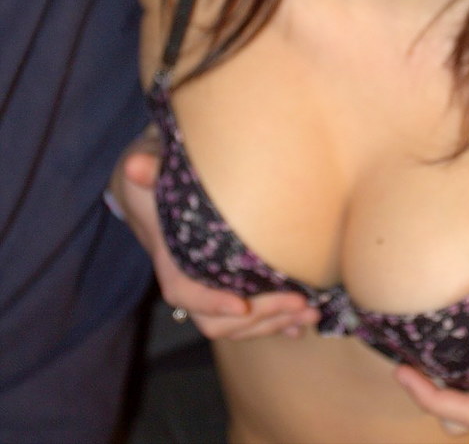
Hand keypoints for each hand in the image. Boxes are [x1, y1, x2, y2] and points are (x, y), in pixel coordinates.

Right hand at [112, 128, 319, 339]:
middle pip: (217, 320)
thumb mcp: (149, 168)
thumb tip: (136, 165)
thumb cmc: (157, 179)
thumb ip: (147, 169)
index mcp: (170, 259)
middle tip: (299, 302)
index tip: (241, 304)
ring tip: (310, 311)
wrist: (156, 193)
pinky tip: (299, 325)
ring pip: (237, 325)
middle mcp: (189, 282)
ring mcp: (210, 290)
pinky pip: (249, 319)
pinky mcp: (229, 288)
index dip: (210, 301)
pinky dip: (275, 325)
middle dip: (259, 317)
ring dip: (275, 323)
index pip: (183, 291)